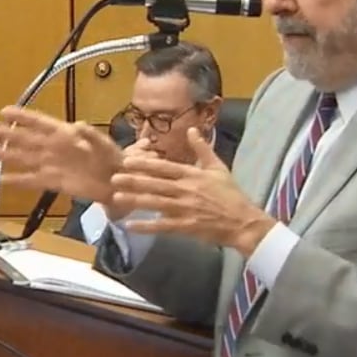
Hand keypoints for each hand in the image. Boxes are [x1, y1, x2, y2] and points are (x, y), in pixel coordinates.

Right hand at [0, 106, 121, 203]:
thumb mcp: (105, 145)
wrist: (118, 182)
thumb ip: (92, 136)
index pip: (40, 122)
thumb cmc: (113, 159)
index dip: (22, 116)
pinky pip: (32, 180)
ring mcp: (52, 165)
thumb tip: (79, 126)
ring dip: (6, 156)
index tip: (4, 111)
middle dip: (7, 133)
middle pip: (26, 139)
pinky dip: (17, 180)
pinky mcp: (54, 182)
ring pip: (24, 159)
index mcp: (65, 134)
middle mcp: (54, 148)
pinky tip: (2, 180)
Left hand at [111, 128, 275, 253]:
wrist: (243, 221)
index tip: (127, 160)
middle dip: (133, 180)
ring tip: (117, 197)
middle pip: (155, 184)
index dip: (145, 164)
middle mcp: (186, 190)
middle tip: (114, 177)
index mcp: (192, 175)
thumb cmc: (230, 194)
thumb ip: (202, 148)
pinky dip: (146, 226)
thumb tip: (191, 129)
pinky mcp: (186, 227)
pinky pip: (162, 226)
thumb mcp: (218, 167)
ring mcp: (185, 209)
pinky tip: (130, 225)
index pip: (165, 167)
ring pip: (156, 203)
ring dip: (135, 200)